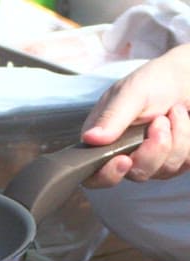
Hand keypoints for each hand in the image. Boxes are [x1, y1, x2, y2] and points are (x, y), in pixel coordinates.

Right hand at [82, 44, 189, 187]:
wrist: (188, 77)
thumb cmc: (156, 80)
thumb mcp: (131, 93)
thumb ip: (111, 117)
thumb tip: (90, 139)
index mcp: (102, 140)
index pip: (95, 174)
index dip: (107, 174)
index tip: (124, 160)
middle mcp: (124, 153)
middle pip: (135, 174)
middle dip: (153, 150)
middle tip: (160, 121)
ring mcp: (150, 160)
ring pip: (163, 170)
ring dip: (176, 138)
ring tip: (173, 113)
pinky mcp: (173, 160)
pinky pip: (183, 164)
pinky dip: (188, 140)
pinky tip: (182, 121)